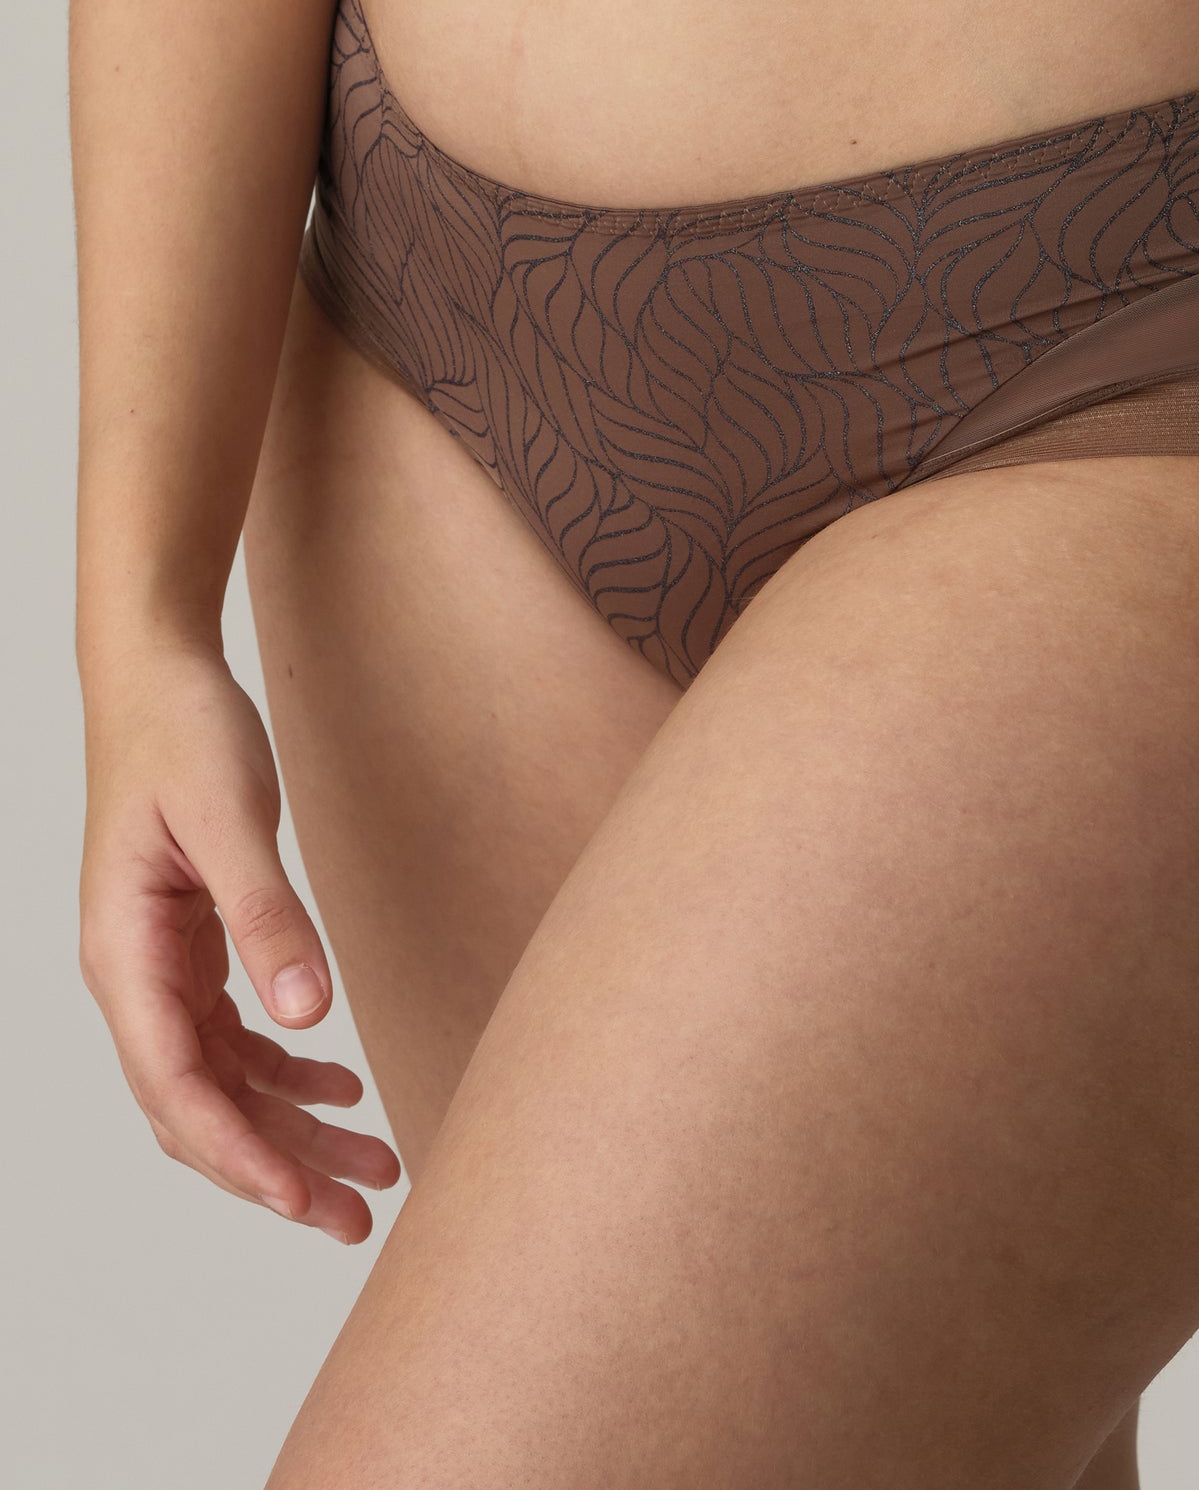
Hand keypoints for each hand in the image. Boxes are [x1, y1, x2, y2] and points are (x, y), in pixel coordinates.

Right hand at [77, 635, 400, 1238]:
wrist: (159, 680)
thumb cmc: (183, 737)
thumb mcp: (230, 821)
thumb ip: (266, 917)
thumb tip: (307, 1016)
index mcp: (126, 957)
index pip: (176, 1087)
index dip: (237, 1153)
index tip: (301, 1201)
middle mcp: (136, 977)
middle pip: (202, 1106)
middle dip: (276, 1169)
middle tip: (360, 1217)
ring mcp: (163, 967)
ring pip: (225, 1081)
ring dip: (293, 1130)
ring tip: (374, 1169)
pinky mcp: (197, 948)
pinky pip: (238, 1037)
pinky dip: (290, 1073)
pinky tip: (346, 1090)